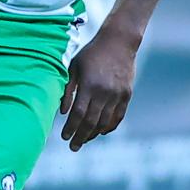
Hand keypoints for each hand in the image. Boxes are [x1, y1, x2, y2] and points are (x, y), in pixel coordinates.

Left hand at [59, 25, 138, 151]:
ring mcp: (117, 95)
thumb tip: (62, 112)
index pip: (78, 114)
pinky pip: (118, 117)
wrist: (119, 42)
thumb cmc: (91, 54)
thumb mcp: (74, 67)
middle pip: (91, 122)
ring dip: (93, 134)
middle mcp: (104, 92)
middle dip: (80, 137)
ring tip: (84, 140)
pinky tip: (101, 132)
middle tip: (73, 147)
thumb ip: (67, 90)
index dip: (70, 128)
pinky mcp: (127, 95)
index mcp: (89, 85)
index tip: (64, 137)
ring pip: (104, 122)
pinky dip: (109, 127)